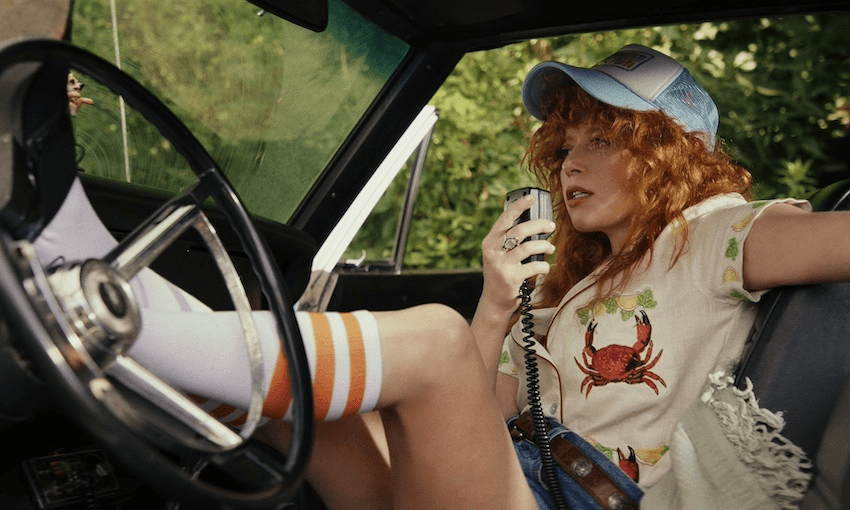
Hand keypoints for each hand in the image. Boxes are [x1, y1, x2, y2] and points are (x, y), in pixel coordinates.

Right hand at [480, 193, 555, 313]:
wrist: (494, 301)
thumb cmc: (502, 273)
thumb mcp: (499, 254)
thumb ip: (510, 240)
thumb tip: (535, 224)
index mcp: (490, 241)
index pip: (505, 219)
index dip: (519, 206)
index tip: (531, 198)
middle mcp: (492, 251)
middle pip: (519, 231)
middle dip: (539, 225)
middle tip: (551, 226)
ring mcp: (501, 265)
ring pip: (528, 247)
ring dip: (544, 246)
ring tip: (550, 248)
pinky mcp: (511, 278)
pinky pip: (534, 266)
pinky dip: (544, 266)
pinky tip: (544, 267)